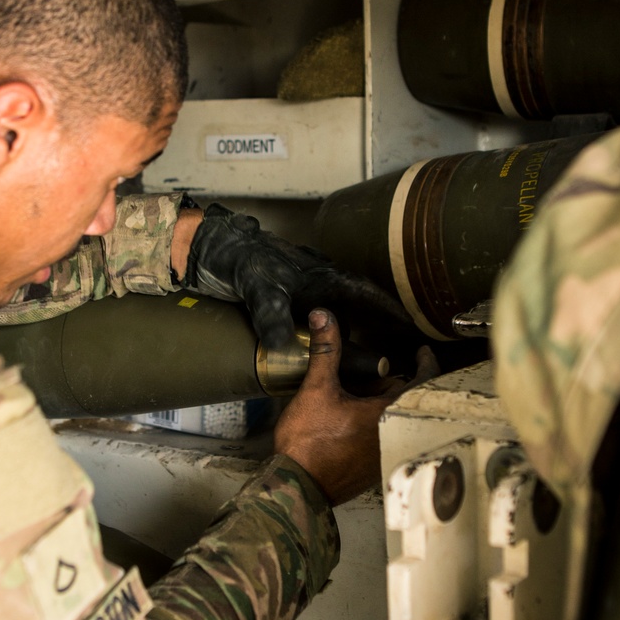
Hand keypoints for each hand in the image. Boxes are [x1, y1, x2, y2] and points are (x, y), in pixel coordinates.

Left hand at [183, 202, 408, 349]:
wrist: (206, 250)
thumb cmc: (236, 259)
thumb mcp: (256, 286)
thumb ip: (272, 314)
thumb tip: (286, 345)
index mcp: (321, 275)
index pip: (366, 293)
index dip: (391, 310)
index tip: (413, 326)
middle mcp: (316, 284)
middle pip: (355, 311)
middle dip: (374, 333)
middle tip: (390, 360)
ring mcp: (301, 295)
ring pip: (333, 321)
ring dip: (344, 341)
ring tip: (358, 369)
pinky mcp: (284, 304)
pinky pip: (311, 327)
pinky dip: (319, 343)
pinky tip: (317, 361)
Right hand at [275, 309, 437, 505]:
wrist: (297, 485)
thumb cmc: (308, 443)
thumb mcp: (316, 389)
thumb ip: (325, 352)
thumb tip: (323, 318)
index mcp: (389, 414)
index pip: (422, 382)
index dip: (425, 363)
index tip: (422, 353)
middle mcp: (394, 435)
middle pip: (404, 400)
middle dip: (389, 384)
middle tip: (369, 372)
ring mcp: (385, 453)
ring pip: (392, 418)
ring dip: (380, 405)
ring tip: (355, 394)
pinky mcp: (372, 467)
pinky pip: (381, 435)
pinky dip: (372, 423)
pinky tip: (348, 418)